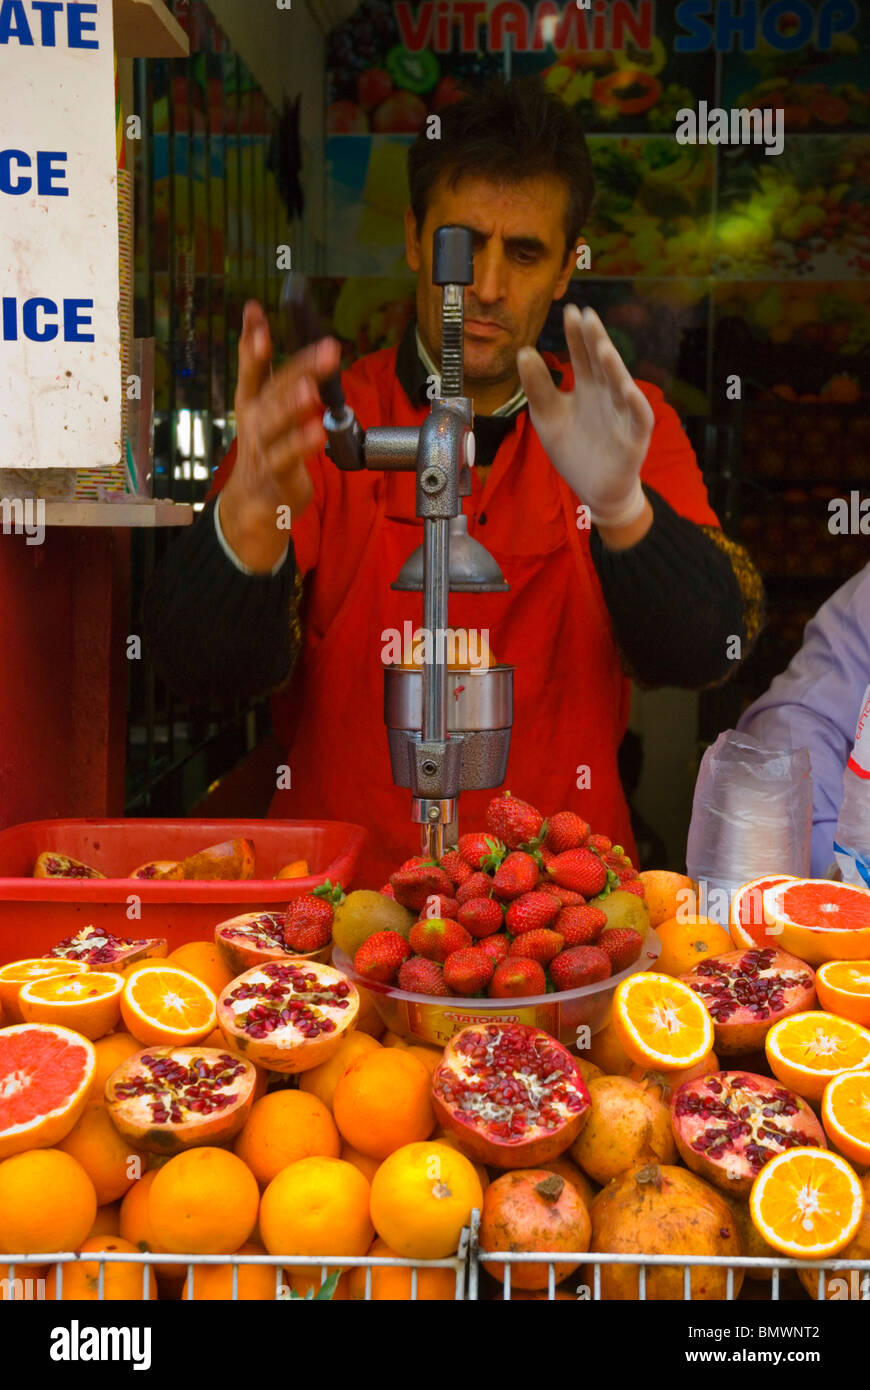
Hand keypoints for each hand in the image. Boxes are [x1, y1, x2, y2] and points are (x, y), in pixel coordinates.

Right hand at [220, 301, 341, 570]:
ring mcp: (261, 451)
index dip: (251, 340)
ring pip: (275, 426)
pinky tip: (316, 433)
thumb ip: (279, 375)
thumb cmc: (266, 452)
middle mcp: (254, 422)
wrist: (252, 507)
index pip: (251, 366)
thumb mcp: (268, 411)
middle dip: (299, 369)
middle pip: (274, 392)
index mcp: (252, 402)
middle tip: (325, 350)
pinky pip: (286, 461)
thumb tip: (294, 334)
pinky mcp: (273, 478)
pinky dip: (299, 446)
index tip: (254, 311)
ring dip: (291, 406)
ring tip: (308, 390)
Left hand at [516, 303, 653, 528]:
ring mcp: (622, 415)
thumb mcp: (547, 417)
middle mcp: (606, 396)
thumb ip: (537, 387)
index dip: (576, 335)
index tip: (570, 311)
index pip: (582, 355)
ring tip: (602, 348)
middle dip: (595, 341)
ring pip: (620, 386)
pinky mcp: (634, 438)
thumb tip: (523, 351)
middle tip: (587, 316)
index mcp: (587, 388)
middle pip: (602, 364)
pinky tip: (626, 389)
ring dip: (613, 367)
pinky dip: (634, 404)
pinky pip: (638, 418)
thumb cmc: (574, 450)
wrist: (594, 490)